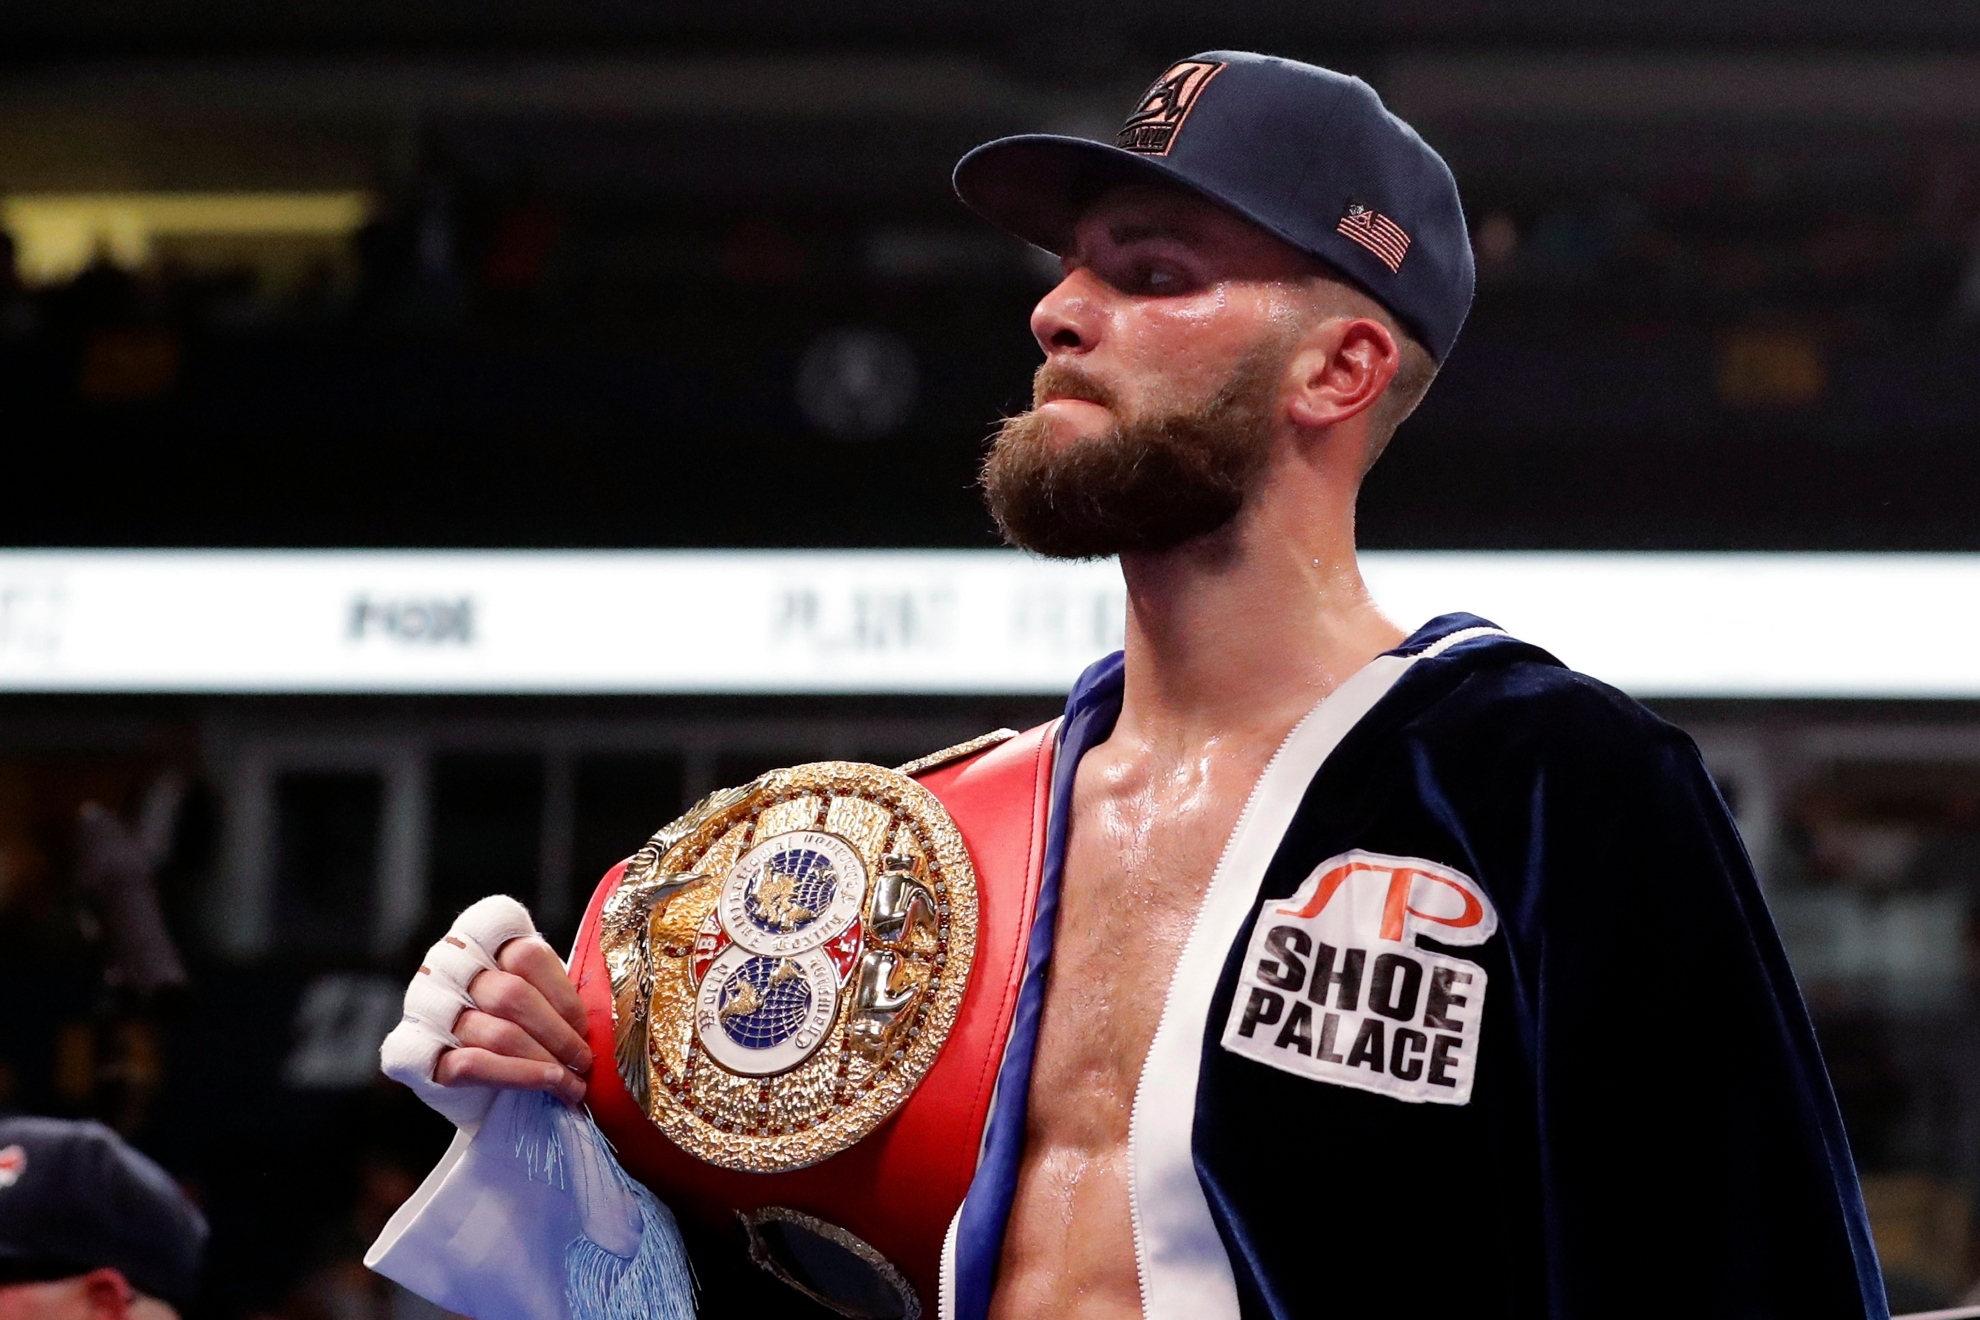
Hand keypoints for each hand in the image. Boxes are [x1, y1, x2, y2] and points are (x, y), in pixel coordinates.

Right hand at [380, 895, 593, 1125]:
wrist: (479, 1078)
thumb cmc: (519, 1023)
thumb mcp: (538, 990)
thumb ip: (556, 989)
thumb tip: (600, 1015)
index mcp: (479, 934)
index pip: (526, 954)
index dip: (563, 994)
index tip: (583, 1025)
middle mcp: (445, 964)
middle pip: (513, 996)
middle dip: (559, 1035)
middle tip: (584, 1060)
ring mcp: (425, 1007)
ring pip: (497, 1033)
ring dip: (544, 1063)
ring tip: (573, 1082)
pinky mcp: (412, 1053)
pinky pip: (471, 1065)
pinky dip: (518, 1077)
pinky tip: (546, 1086)